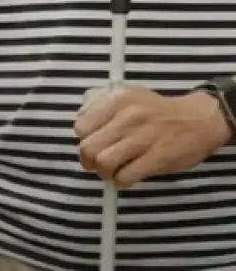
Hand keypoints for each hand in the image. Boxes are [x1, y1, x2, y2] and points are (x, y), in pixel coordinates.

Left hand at [73, 85, 230, 187]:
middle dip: (88, 160)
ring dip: (104, 172)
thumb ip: (98, 101)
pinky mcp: (157, 159)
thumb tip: (79, 118)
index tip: (91, 143)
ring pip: (104, 164)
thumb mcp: (125, 93)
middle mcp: (127, 116)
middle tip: (96, 163)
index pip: (81, 127)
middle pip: (89, 148)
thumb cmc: (154, 108)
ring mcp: (142, 138)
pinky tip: (126, 174)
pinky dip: (121, 180)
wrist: (195, 120)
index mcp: (116, 99)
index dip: (83, 139)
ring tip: (111, 170)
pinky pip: (126, 177)